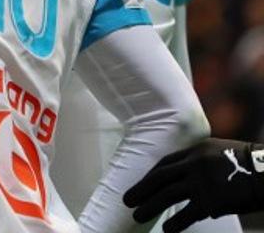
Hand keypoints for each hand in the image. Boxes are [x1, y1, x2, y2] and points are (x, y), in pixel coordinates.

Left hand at [125, 138, 263, 231]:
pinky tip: (167, 230)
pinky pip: (186, 214)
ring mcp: (201, 183)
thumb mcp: (220, 153)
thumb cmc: (247, 166)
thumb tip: (185, 179)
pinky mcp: (210, 201)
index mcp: (196, 150)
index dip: (150, 175)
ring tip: (137, 215)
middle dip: (141, 190)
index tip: (142, 184)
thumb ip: (201, 162)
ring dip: (149, 206)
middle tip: (127, 200)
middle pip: (160, 178)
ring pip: (167, 195)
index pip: (165, 163)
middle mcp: (194, 164)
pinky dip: (174, 223)